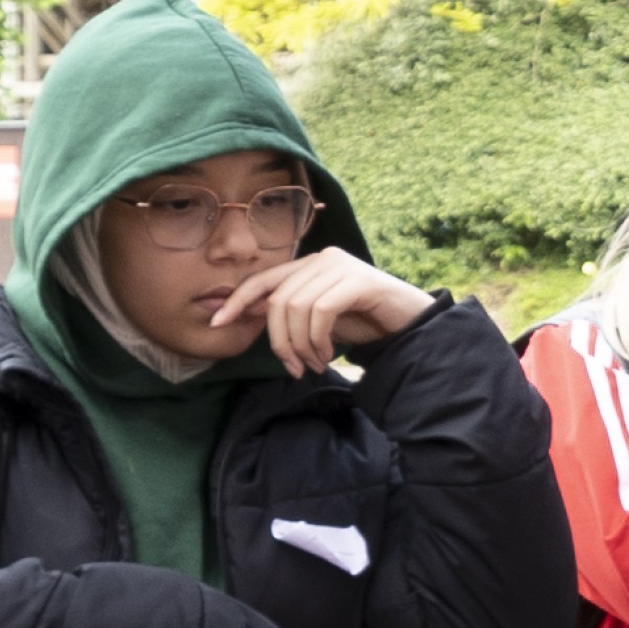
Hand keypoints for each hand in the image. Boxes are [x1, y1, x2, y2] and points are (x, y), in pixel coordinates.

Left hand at [224, 248, 434, 373]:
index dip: (236, 300)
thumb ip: (288, 312)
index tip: (217, 323)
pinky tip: (328, 355)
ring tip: (314, 365)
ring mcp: (340, 267)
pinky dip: (318, 340)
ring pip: (296, 308)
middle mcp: (322, 259)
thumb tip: (244, 313)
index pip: (262, 280)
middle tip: (293, 369)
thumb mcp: (319, 319)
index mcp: (309, 265)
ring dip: (301, 346)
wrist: (412, 324)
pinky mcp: (358, 281)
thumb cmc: (365, 322)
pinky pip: (321, 312)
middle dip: (278, 341)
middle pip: (277, 301)